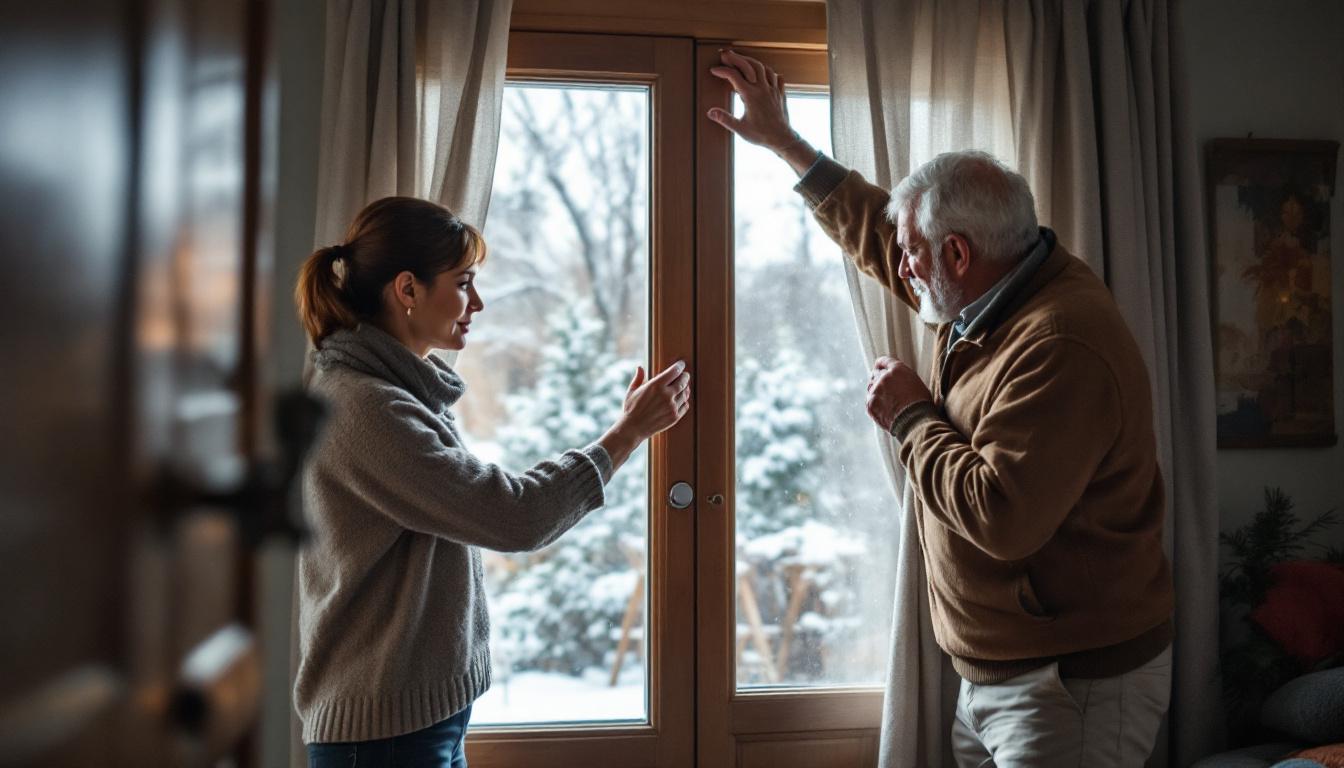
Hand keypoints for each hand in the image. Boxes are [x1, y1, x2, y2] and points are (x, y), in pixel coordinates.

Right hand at [600, 361, 691, 471]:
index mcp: (656, 385)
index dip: (679, 366)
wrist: (633, 428)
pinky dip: (684, 401)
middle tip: (685, 375)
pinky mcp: (675, 417)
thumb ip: (638, 378)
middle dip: (685, 377)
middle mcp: (666, 395)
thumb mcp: (632, 391)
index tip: (681, 365)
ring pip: (685, 393)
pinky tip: (681, 399)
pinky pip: (685, 405)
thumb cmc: (631, 409)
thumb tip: (640, 367)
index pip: (674, 371)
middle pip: (683, 381)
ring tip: (683, 387)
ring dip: (685, 389)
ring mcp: (672, 406)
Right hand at [706, 50, 816, 173]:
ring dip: (751, 61)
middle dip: (735, 57)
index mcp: (750, 96)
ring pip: (762, 67)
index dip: (722, 71)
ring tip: (742, 60)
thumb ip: (725, 119)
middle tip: (725, 54)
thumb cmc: (761, 135)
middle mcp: (762, 89)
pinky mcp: (780, 94)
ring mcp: (772, 90)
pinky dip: (768, 72)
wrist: (782, 139)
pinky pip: (776, 77)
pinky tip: (764, 73)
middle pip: (748, 65)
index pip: (733, 76)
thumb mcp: (740, 128)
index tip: (713, 70)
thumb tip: (710, 112)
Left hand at [866, 356, 932, 431]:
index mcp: (897, 370)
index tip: (879, 367)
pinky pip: (869, 401)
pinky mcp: (870, 404)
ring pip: (871, 388)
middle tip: (884, 388)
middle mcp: (883, 377)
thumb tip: (897, 380)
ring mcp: (875, 391)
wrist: (915, 421)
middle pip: (875, 375)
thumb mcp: (916, 383)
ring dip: (876, 392)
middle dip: (878, 379)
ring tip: (886, 402)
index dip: (881, 365)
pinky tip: (884, 410)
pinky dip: (874, 405)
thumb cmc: (921, 404)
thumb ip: (903, 378)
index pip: (884, 361)